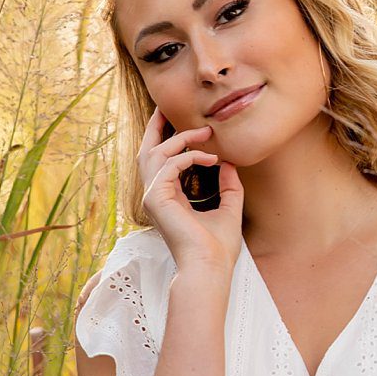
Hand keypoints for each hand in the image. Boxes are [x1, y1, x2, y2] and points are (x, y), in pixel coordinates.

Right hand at [138, 109, 244, 280]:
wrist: (210, 267)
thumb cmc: (218, 248)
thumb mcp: (229, 209)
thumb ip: (228, 186)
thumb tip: (230, 163)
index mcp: (168, 198)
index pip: (160, 162)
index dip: (166, 139)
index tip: (178, 122)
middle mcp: (155, 195)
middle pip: (146, 152)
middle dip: (156, 128)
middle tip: (166, 108)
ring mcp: (152, 197)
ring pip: (156, 153)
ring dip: (181, 139)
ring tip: (206, 133)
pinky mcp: (156, 198)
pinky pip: (169, 165)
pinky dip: (189, 156)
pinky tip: (211, 159)